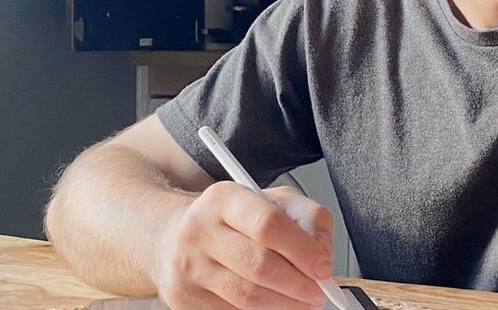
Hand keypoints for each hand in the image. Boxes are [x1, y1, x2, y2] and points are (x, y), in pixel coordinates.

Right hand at [154, 182, 333, 309]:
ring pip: (247, 297)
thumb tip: (323, 252)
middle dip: (298, 284)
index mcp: (223, 198)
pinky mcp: (182, 299)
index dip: (303, 250)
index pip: (268, 224)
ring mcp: (187, 267)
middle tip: (319, 291)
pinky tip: (274, 304)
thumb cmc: (232, 219)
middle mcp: (198, 231)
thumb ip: (306, 217)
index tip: (324, 267)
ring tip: (302, 301)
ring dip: (284, 304)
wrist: (173, 235)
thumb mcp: (272, 201)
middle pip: (259, 265)